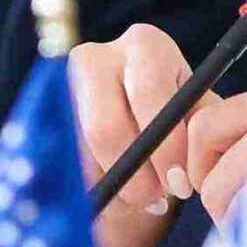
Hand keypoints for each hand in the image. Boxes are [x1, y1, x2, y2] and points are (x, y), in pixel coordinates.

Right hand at [68, 25, 216, 246]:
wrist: (136, 112)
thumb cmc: (178, 113)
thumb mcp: (198, 113)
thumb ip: (201, 131)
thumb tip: (190, 174)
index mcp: (145, 45)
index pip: (149, 94)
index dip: (166, 146)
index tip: (181, 185)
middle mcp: (97, 55)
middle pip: (105, 125)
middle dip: (136, 173)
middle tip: (157, 201)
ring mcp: (63, 86)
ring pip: (81, 151)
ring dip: (115, 182)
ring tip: (144, 199)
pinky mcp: (44, 117)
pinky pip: (64, 162)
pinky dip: (93, 185)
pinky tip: (117, 192)